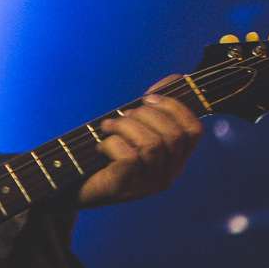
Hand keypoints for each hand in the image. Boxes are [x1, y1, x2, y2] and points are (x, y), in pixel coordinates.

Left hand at [75, 76, 203, 208]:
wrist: (74, 184)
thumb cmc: (105, 150)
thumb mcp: (133, 125)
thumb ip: (154, 105)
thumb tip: (177, 78)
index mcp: (175, 157)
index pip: (194, 130)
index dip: (175, 106)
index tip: (148, 98)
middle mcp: (168, 174)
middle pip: (174, 135)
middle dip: (146, 114)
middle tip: (124, 114)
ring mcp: (148, 185)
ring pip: (151, 145)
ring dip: (125, 127)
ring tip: (108, 127)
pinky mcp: (126, 189)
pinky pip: (129, 158)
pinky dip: (112, 143)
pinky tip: (101, 147)